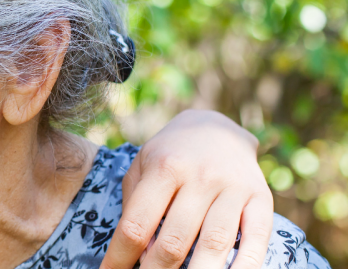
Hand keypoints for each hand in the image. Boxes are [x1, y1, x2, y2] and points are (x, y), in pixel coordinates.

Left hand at [101, 110, 272, 268]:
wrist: (216, 127)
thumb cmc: (169, 154)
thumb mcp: (141, 167)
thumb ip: (134, 205)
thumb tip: (134, 251)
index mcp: (164, 168)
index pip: (136, 225)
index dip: (120, 257)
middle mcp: (200, 178)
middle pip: (174, 241)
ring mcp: (233, 188)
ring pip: (213, 244)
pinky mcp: (261, 199)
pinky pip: (255, 239)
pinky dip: (243, 266)